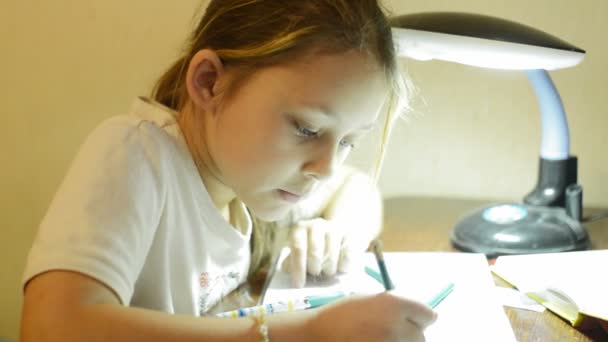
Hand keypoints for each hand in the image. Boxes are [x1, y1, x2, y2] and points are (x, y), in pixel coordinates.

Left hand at [282, 217, 370, 287]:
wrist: (332, 230)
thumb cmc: (311, 246)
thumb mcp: (298, 251)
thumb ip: (291, 262)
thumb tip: (289, 273)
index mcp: (299, 229)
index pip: (298, 249)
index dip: (298, 268)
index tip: (299, 285)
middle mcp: (316, 225)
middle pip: (315, 253)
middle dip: (314, 269)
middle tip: (315, 275)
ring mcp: (333, 228)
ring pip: (331, 256)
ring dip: (328, 270)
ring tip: (326, 271)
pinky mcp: (348, 234)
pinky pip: (347, 255)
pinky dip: (343, 266)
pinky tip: (340, 268)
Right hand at [307, 292, 436, 341]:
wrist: (318, 334)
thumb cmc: (342, 314)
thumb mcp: (369, 300)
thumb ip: (394, 306)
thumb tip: (414, 316)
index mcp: (394, 304)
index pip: (428, 315)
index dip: (419, 318)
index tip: (410, 321)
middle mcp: (397, 325)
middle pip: (421, 337)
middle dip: (409, 335)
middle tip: (389, 333)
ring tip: (378, 339)